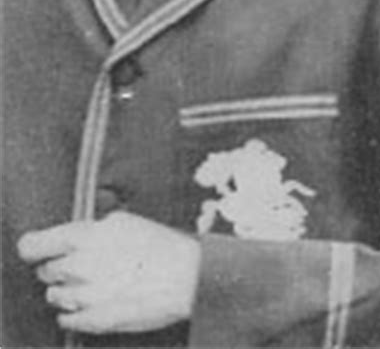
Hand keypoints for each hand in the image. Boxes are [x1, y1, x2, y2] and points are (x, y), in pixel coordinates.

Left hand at [17, 211, 200, 333]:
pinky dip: (75, 312)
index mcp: (82, 238)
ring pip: (54, 297)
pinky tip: (94, 301)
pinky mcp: (94, 321)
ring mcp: (84, 297)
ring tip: (92, 283)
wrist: (185, 277)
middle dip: (57, 268)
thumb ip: (92, 228)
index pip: (33, 246)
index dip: (33, 247)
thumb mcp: (123, 220)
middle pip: (44, 272)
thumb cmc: (158, 245)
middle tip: (81, 264)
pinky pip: (67, 320)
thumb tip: (78, 234)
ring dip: (66, 290)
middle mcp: (77, 267)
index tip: (36, 250)